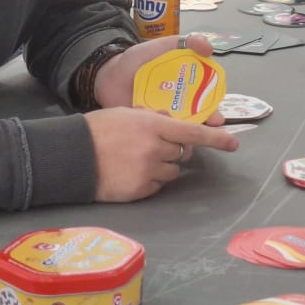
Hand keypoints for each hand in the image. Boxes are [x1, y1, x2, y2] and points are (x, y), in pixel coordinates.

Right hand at [84, 108, 238, 201]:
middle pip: (182, 154)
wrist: (71, 156)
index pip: (193, 132)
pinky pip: (157, 186)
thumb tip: (173, 122)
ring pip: (172, 172)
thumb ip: (153, 118)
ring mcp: (148, 172)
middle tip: (153, 147)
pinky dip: (149, 181)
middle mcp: (155, 149)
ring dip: (163, 167)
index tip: (233, 144)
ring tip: (137, 161)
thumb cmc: (98, 130)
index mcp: (153, 126)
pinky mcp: (140, 191)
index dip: (216, 139)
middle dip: (174, 151)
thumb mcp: (127, 114)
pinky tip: (130, 173)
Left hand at [94, 35, 225, 123]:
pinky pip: (155, 134)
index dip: (213, 111)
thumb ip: (187, 42)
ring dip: (183, 136)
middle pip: (195, 121)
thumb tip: (210, 49)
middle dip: (203, 130)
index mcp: (184, 88)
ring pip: (177, 131)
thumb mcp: (162, 46)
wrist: (108, 74)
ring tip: (183, 134)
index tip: (217, 119)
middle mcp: (175, 105)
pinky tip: (160, 125)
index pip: (204, 102)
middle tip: (205, 133)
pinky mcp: (145, 126)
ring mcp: (160, 117)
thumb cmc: (137, 60)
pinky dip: (160, 133)